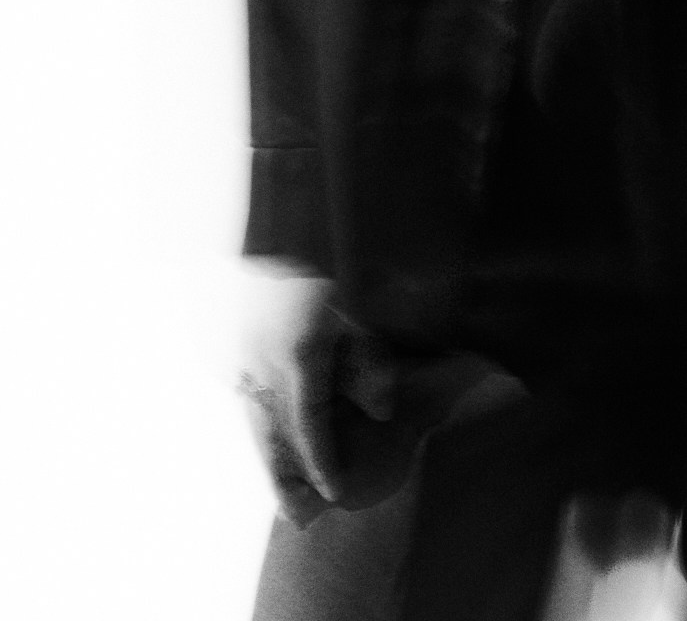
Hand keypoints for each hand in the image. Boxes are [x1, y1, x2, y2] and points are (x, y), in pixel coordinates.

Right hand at [238, 266, 395, 525]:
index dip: (323, 461)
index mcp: (297, 356)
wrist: (248, 245)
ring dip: (271, 465)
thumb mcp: (351, 310)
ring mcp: (237, 369)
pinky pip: (246, 408)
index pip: (310, 424)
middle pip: (273, 441)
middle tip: (299, 519)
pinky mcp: (224, 365)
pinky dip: (260, 434)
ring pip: (255, 429)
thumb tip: (383, 413)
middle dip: (287, 482)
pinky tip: (274, 451)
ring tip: (286, 502)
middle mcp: (262, 370)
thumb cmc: (310, 278)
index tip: (336, 492)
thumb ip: (368, 362)